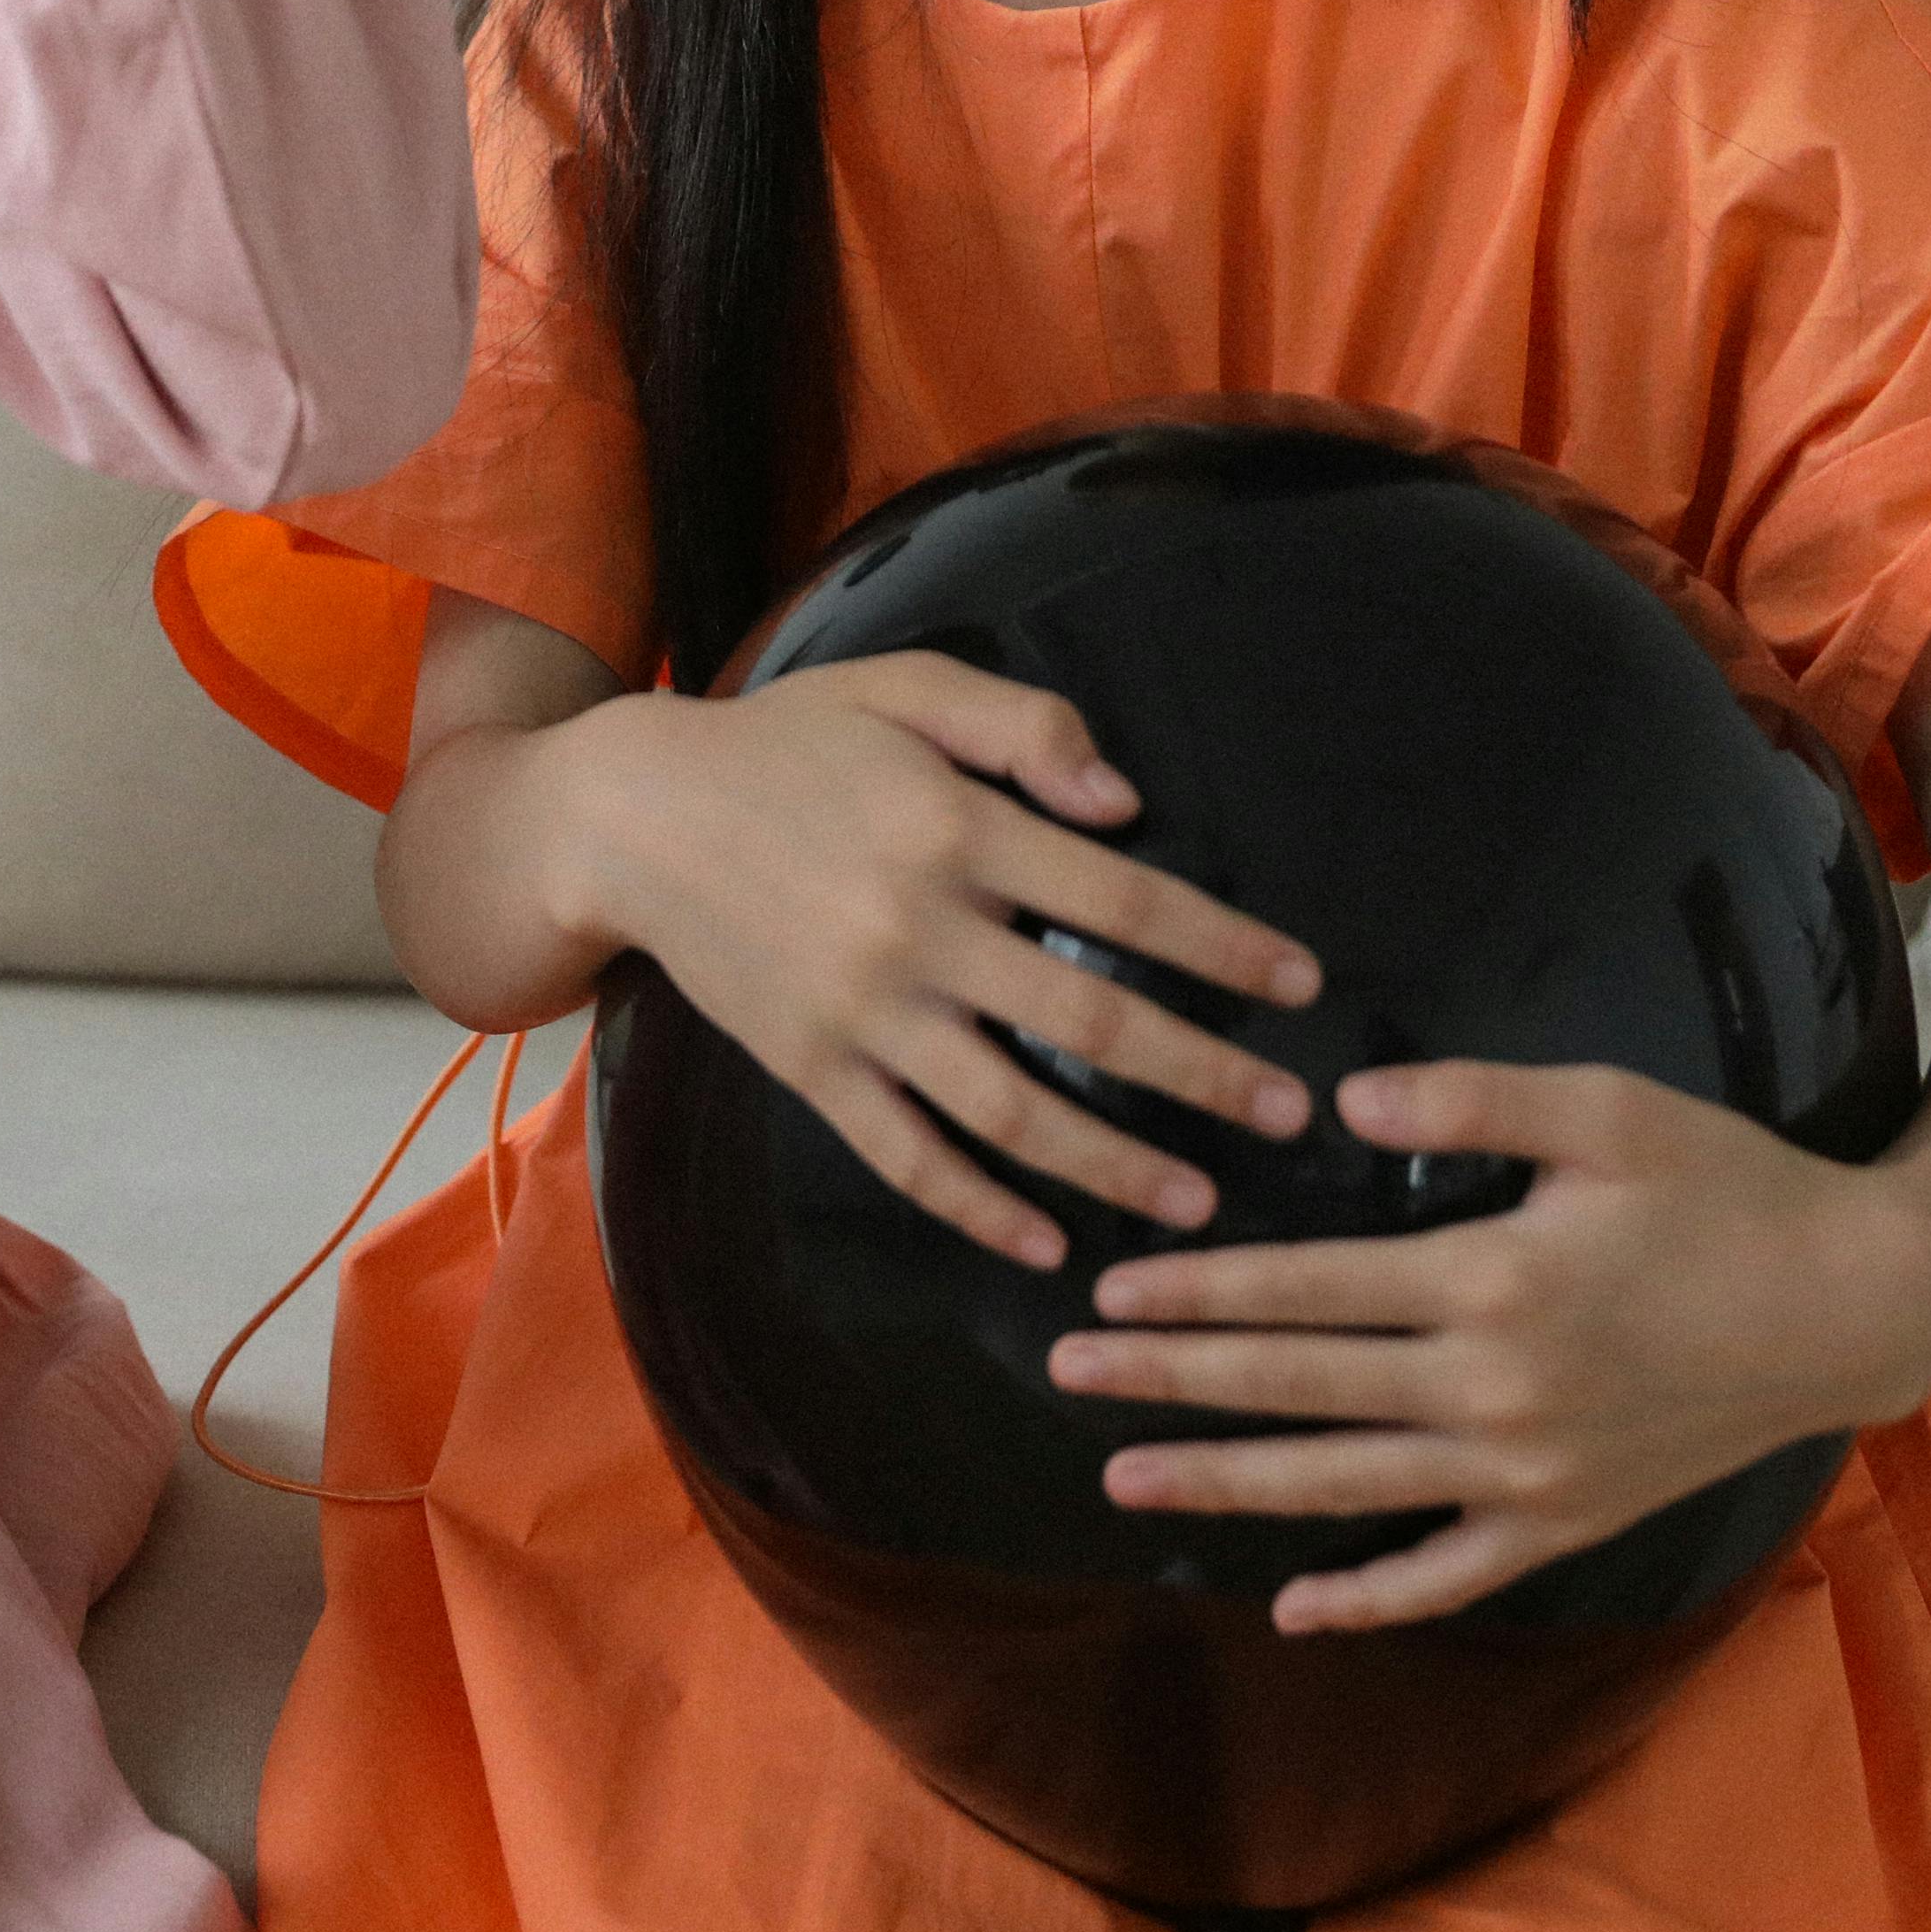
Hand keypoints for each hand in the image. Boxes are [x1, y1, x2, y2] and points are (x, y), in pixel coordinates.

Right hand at [577, 659, 1323, 1267]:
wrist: (631, 814)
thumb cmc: (786, 741)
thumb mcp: (905, 690)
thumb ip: (1024, 725)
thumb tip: (1126, 802)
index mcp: (953, 827)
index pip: (1123, 898)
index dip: (1222, 946)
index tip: (1299, 986)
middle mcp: (916, 928)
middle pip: (1090, 1019)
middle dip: (1205, 1077)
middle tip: (1290, 1119)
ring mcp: (860, 1011)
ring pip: (1011, 1111)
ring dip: (1114, 1165)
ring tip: (1196, 1202)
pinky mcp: (810, 1067)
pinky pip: (906, 1158)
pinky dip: (980, 1209)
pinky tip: (1048, 1241)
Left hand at [1043, 1057, 1930, 1630]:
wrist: (1855, 1304)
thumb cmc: (1730, 1188)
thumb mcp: (1606, 1108)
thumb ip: (1471, 1097)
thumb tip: (1342, 1096)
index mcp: (1489, 1278)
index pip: (1304, 1289)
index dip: (1200, 1291)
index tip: (1109, 1292)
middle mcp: (1492, 1388)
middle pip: (1297, 1388)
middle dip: (1172, 1380)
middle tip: (1066, 1372)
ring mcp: (1528, 1470)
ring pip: (1346, 1484)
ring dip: (1229, 1481)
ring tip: (1125, 1476)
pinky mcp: (1568, 1518)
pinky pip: (1449, 1573)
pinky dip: (1371, 1599)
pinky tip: (1294, 1608)